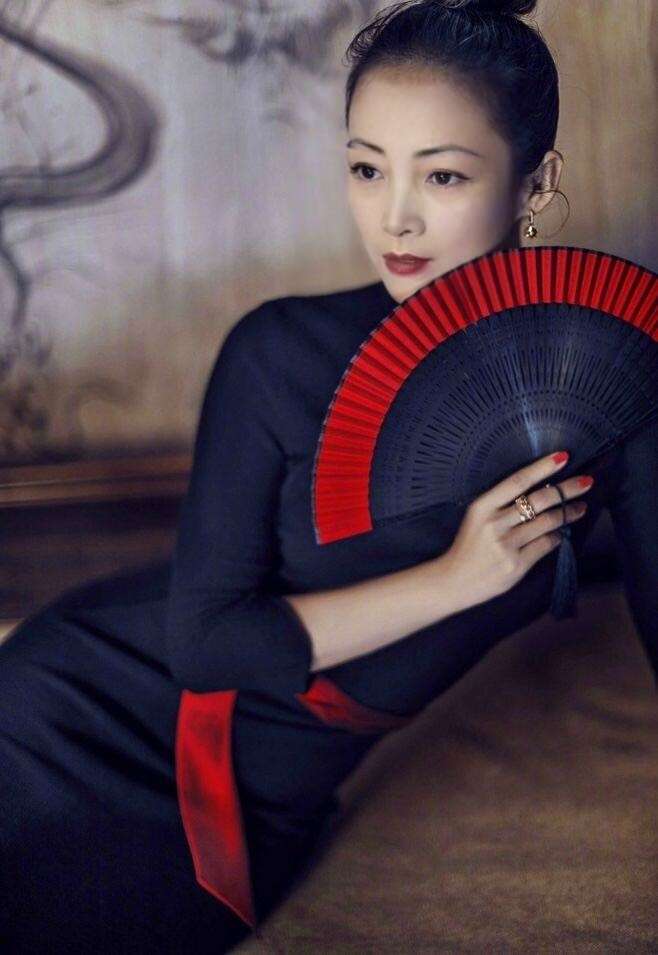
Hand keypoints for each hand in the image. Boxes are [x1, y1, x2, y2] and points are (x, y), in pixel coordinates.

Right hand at [439, 451, 593, 608]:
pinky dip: (557, 536)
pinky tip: (560, 533)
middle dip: (567, 489)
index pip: (518, 481)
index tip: (563, 457)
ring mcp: (506, 546)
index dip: (543, 467)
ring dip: (568, 513)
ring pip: (548, 522)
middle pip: (539, 500)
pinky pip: (546, 544)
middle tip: (586, 482)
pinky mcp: (517, 565)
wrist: (453, 580)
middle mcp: (494, 524)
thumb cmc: (468, 545)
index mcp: (482, 507)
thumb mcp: (477, 517)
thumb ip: (502, 504)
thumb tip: (542, 490)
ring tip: (580, 508)